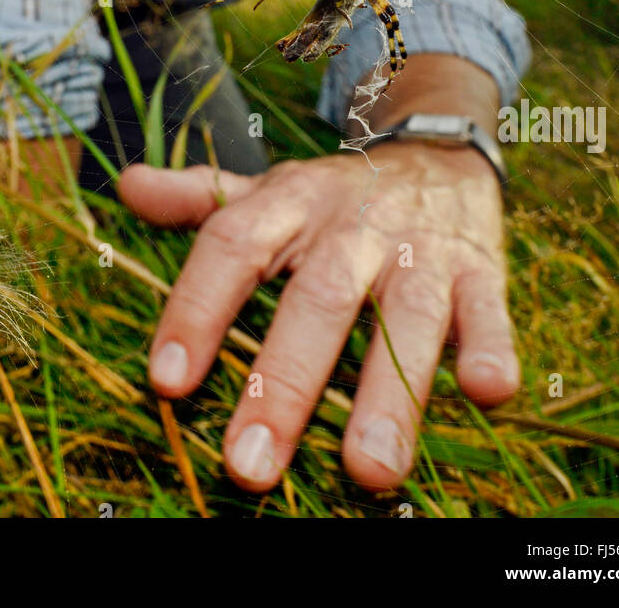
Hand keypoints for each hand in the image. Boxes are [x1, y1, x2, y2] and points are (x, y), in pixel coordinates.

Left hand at [116, 141, 519, 490]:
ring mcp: (421, 248)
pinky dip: (492, 348)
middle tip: (250, 464)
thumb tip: (127, 186)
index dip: (197, 307)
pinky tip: (486, 392)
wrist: (438, 147)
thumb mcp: (271, 187)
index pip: (233, 245)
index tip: (166, 381)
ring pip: (407, 316)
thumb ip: (204, 195)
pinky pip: (490, 310)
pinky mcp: (482, 270)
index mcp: (291, 202)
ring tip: (367, 470)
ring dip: (390, 392)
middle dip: (284, 383)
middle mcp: (353, 225)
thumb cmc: (336, 195)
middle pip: (316, 298)